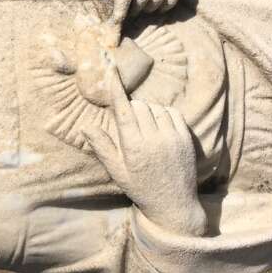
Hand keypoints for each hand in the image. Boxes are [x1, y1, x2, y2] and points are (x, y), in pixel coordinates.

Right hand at [83, 68, 205, 235]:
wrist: (174, 204)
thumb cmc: (141, 188)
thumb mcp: (117, 172)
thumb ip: (102, 147)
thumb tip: (86, 127)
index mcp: (133, 146)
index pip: (123, 109)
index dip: (115, 87)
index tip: (110, 68)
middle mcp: (153, 138)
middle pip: (139, 105)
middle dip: (131, 109)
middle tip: (130, 127)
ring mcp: (172, 136)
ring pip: (155, 107)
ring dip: (147, 112)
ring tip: (145, 131)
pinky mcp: (185, 137)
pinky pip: (171, 112)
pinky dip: (162, 114)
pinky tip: (159, 127)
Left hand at [86, 0, 185, 31]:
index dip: (120, 12)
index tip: (116, 24)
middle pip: (141, 2)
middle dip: (133, 11)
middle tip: (129, 11)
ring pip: (156, 3)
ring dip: (147, 10)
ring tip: (141, 6)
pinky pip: (171, 1)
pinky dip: (162, 7)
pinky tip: (155, 3)